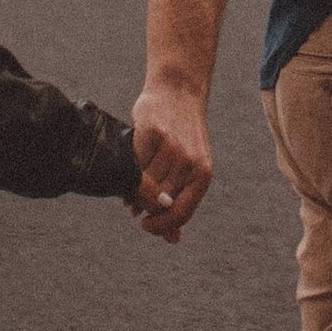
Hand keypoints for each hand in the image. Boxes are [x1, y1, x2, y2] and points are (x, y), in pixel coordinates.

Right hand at [129, 69, 214, 240]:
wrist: (178, 90)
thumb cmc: (181, 136)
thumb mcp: (189, 169)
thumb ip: (180, 201)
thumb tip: (172, 239)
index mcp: (203, 174)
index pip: (180, 213)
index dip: (161, 226)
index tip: (146, 226)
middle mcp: (190, 162)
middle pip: (158, 200)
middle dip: (143, 206)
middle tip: (134, 204)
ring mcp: (172, 147)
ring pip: (143, 181)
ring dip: (134, 186)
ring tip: (133, 178)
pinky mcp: (153, 133)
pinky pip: (133, 160)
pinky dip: (128, 165)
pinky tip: (130, 161)